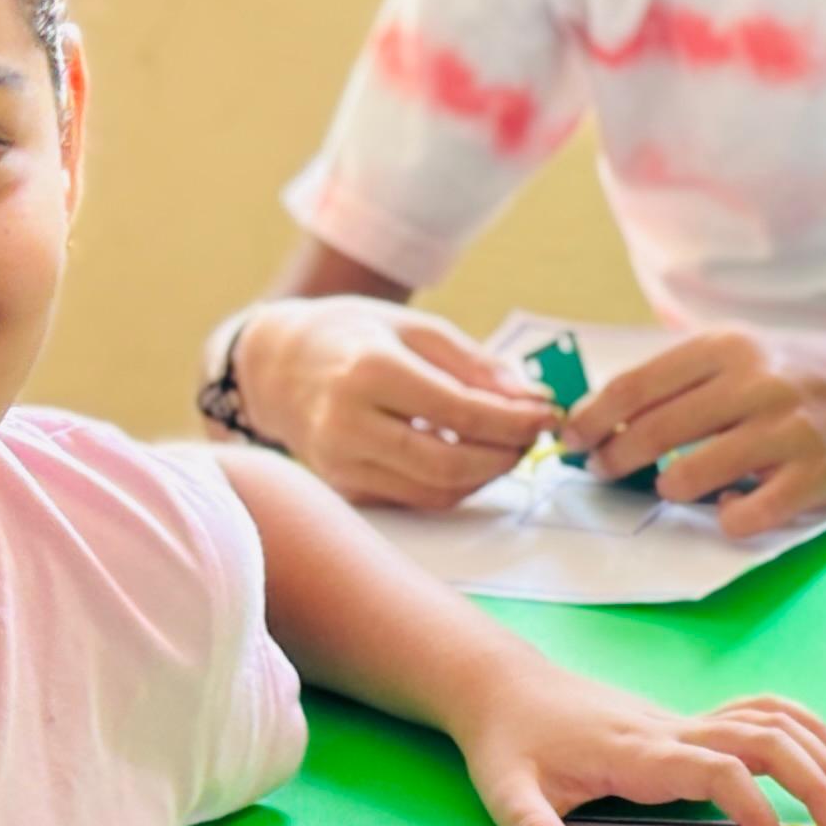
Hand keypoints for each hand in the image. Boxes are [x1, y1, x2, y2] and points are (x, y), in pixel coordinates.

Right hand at [232, 297, 558, 512]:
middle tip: (535, 435)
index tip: (548, 414)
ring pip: (436, 491)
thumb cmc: (352, 336)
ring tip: (510, 445)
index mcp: (368, 372)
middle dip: (506, 454)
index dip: (513, 419)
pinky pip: (416, 498)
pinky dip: (455, 484)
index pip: (458, 410)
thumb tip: (530, 398)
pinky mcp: (345, 487)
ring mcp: (341, 463)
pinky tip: (472, 457)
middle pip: (449, 463)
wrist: (276, 365)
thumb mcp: (414, 327)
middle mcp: (348, 424)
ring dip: (486, 475)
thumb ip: (475, 364)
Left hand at [446, 658, 825, 825]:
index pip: (722, 771)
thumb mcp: (506, 792)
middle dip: (817, 783)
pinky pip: (757, 713)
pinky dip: (803, 725)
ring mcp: (683, 720)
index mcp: (640, 751)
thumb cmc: (508, 743)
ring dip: (821, 757)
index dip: (759, 813)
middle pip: (767, 740)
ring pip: (771, 723)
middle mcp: (673, 729)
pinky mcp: (684, 722)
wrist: (504, 687)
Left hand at [563, 329, 825, 538]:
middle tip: (602, 471)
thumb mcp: (748, 351)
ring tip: (676, 484)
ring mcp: (786, 431)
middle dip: (613, 459)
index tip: (571, 439)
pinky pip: (743, 516)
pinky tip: (729, 508)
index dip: (592, 418)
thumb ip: (687, 377)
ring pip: (688, 476)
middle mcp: (756, 383)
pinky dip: (725, 519)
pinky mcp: (813, 477)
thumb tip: (610, 414)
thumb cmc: (807, 373)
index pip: (637, 385)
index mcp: (730, 347)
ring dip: (669, 488)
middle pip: (652, 432)